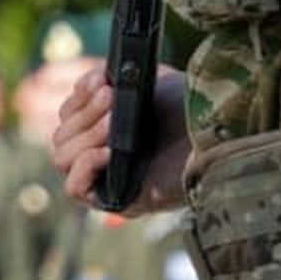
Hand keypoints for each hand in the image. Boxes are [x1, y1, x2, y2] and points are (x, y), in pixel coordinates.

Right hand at [49, 65, 190, 215]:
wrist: (219, 138)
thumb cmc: (191, 112)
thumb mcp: (151, 85)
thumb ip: (119, 79)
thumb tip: (96, 79)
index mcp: (107, 128)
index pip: (68, 115)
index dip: (78, 96)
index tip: (101, 80)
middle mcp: (103, 155)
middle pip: (61, 135)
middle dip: (83, 112)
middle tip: (111, 98)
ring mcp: (108, 179)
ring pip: (62, 158)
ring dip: (85, 134)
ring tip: (113, 123)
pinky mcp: (118, 201)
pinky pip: (74, 188)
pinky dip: (85, 164)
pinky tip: (109, 150)